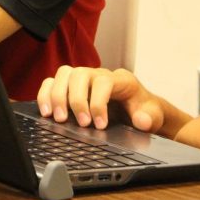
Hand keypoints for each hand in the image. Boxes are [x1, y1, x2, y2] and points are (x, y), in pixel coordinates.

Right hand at [37, 66, 167, 133]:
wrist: (140, 109)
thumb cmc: (144, 110)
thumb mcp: (153, 115)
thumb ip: (150, 118)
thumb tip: (141, 120)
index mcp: (121, 79)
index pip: (104, 81)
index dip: (98, 102)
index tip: (99, 125)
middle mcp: (99, 74)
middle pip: (80, 74)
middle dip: (77, 100)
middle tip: (81, 124)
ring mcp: (84, 79)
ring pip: (64, 74)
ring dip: (57, 96)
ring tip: (59, 119)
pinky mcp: (71, 86)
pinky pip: (52, 82)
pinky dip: (46, 95)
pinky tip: (46, 112)